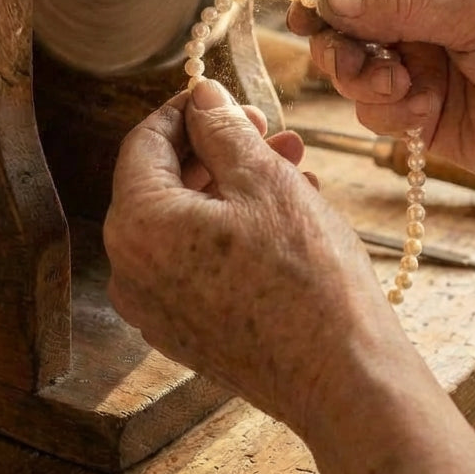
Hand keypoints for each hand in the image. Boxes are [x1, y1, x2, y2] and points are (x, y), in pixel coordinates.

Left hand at [103, 79, 402, 436]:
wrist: (343, 378)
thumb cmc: (306, 276)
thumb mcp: (264, 179)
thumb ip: (222, 128)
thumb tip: (201, 95)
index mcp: (138, 226)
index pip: (143, 142)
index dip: (185, 109)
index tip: (222, 95)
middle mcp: (131, 270)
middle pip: (164, 180)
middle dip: (218, 147)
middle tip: (268, 128)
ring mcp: (155, 307)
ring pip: (185, 218)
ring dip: (234, 184)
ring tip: (293, 164)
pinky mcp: (184, 329)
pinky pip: (195, 257)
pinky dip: (231, 226)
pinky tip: (284, 210)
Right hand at [287, 0, 474, 197]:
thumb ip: (399, 6)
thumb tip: (329, 0)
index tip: (308, 14)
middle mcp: (420, 11)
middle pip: (344, 17)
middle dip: (342, 43)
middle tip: (353, 63)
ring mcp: (416, 61)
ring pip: (350, 65)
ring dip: (363, 79)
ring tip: (401, 90)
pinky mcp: (416, 108)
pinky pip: (370, 107)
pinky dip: (387, 111)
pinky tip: (424, 114)